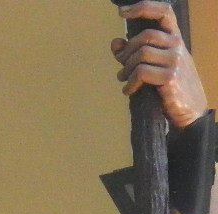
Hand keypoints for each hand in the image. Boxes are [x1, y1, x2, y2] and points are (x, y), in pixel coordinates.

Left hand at [113, 1, 206, 128]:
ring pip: (140, 54)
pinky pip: (141, 73)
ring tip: (125, 80)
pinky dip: (129, 83)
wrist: (190, 111)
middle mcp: (177, 46)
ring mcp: (175, 61)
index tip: (121, 12)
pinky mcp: (170, 78)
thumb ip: (134, 53)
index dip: (142, 8)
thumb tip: (115, 42)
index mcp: (175, 39)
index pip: (164, 12)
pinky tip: (129, 91)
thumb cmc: (170, 87)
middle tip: (121, 69)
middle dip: (126, 52)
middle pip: (144, 36)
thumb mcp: (154, 66)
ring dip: (125, 70)